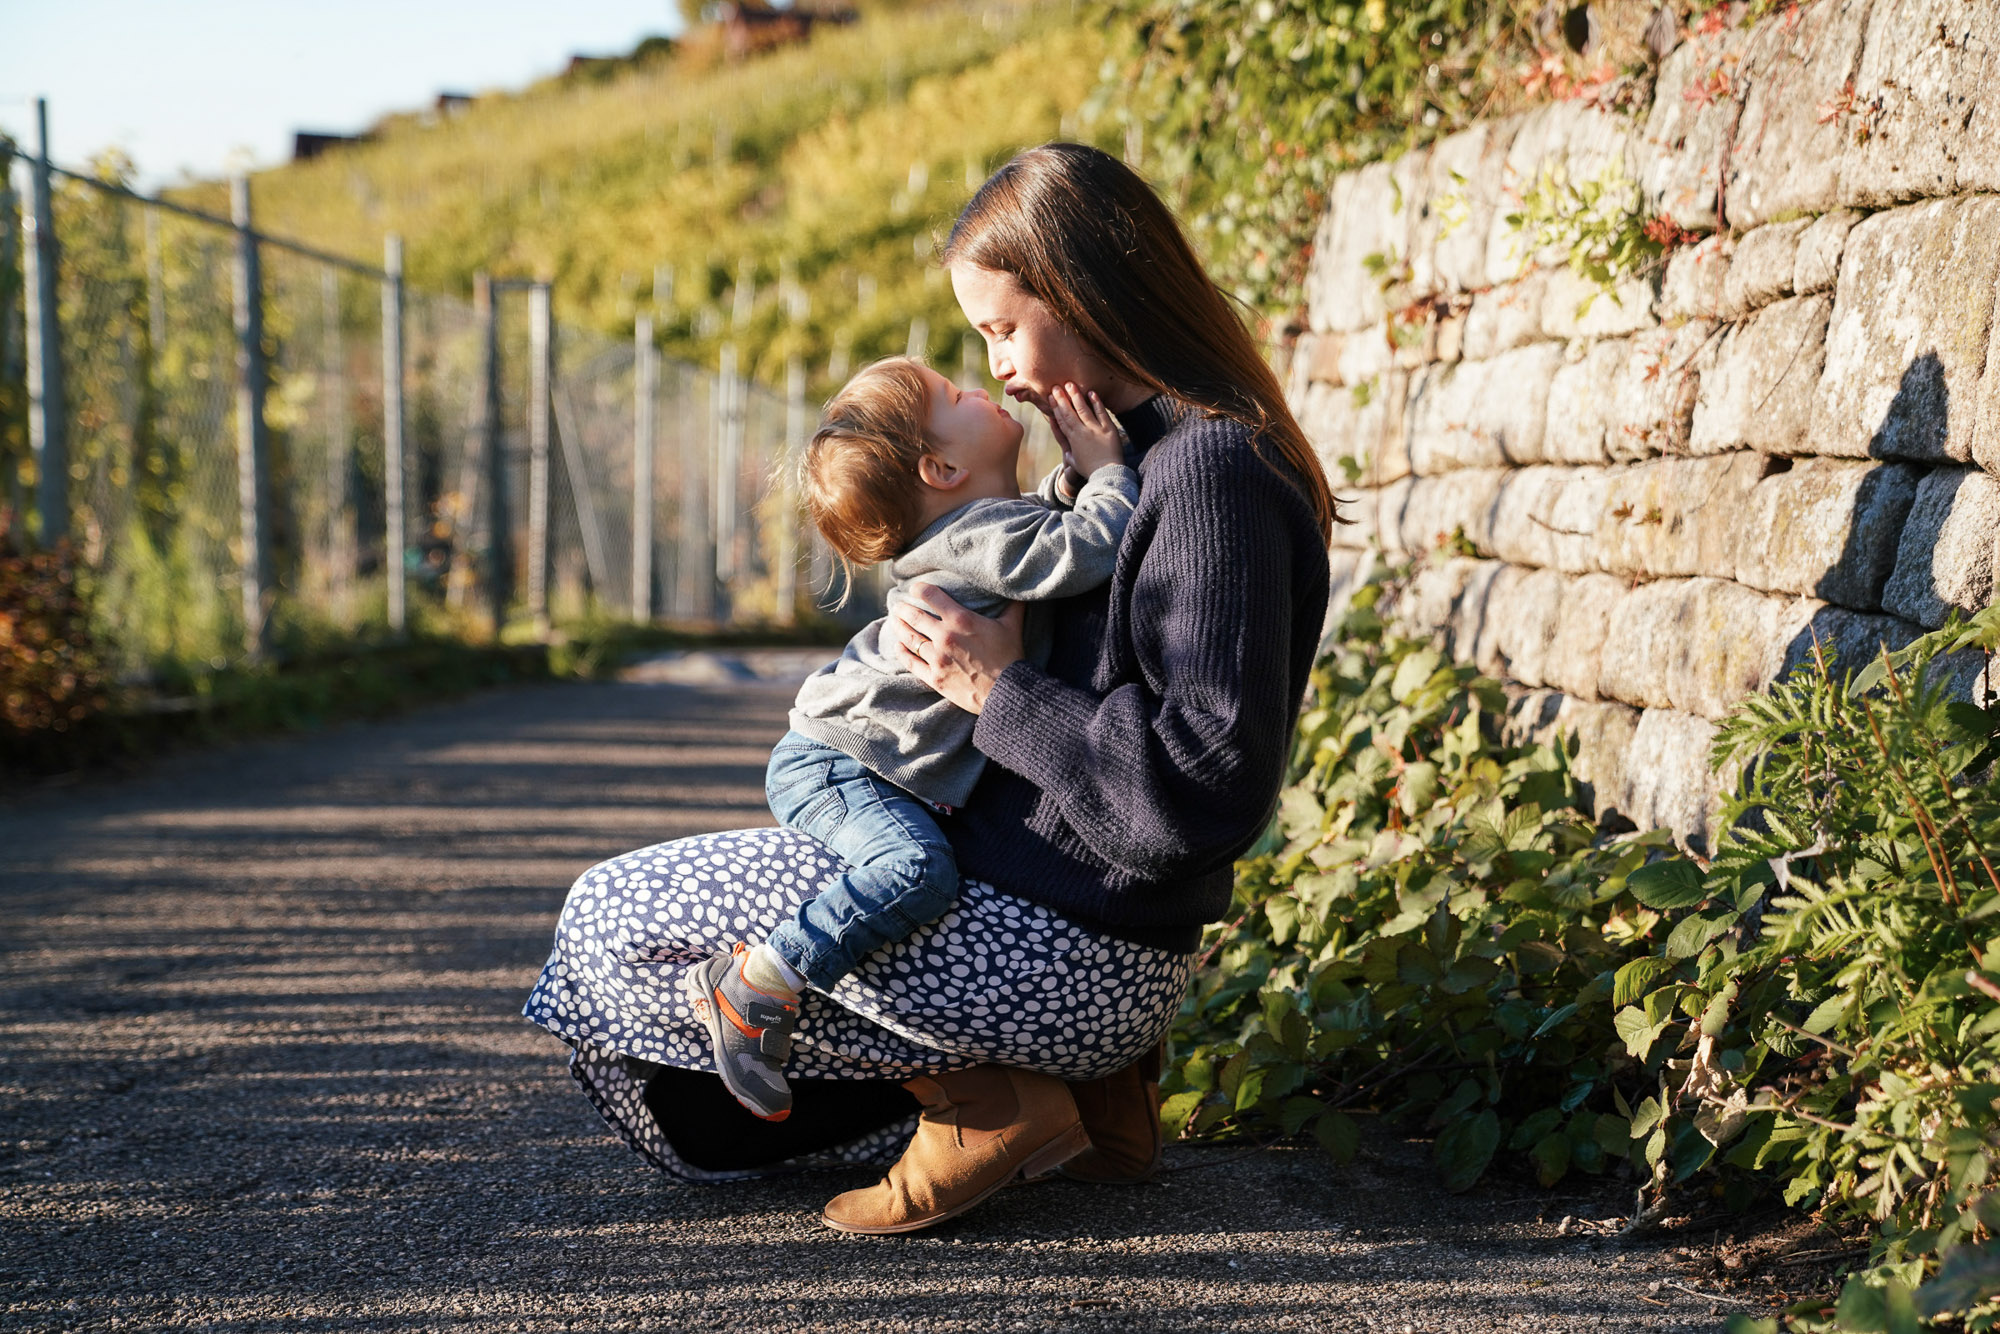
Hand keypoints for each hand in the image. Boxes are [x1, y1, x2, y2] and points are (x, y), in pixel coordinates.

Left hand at [884, 582, 1025, 714]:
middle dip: (902, 608)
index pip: (931, 596)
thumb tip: (1018, 590)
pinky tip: (898, 646)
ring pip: (909, 638)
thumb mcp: (1012, 626)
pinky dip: (902, 652)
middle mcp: (944, 637)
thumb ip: (1012, 605)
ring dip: (899, 627)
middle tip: (897, 605)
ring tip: (895, 621)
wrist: (1007, 693)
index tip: (914, 588)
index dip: (919, 589)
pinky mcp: (934, 677)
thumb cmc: (1010, 658)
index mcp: (961, 620)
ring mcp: (937, 658)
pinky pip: (911, 662)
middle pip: (914, 617)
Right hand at [1048, 382, 1125, 476]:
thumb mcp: (1074, 461)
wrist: (1106, 474)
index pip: (1061, 420)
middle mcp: (1081, 433)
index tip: (1051, 397)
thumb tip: (1064, 446)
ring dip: (1076, 396)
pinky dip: (1096, 403)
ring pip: (1083, 410)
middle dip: (1062, 398)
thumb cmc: (1089, 469)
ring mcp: (1095, 430)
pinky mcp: (1108, 430)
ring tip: (1070, 384)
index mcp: (1072, 440)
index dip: (1055, 407)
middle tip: (1056, 386)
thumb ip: (1069, 451)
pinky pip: (1101, 413)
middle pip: (1069, 412)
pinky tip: (1091, 393)